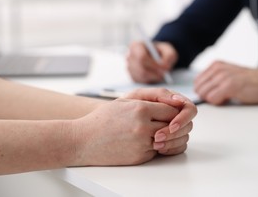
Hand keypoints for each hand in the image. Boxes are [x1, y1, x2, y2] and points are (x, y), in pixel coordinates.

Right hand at [72, 88, 196, 165]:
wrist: (84, 140)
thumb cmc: (102, 119)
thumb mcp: (124, 102)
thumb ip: (148, 100)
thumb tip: (170, 103)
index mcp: (140, 109)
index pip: (171, 110)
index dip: (173, 111)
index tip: (171, 112)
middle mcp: (143, 127)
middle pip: (172, 125)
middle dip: (173, 124)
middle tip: (169, 123)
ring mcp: (141, 143)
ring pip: (166, 139)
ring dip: (165, 136)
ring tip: (158, 131)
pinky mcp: (139, 157)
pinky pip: (156, 151)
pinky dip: (154, 147)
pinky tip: (144, 141)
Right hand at [126, 41, 177, 82]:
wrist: (157, 58)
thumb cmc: (162, 52)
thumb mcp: (169, 51)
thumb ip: (169, 56)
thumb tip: (165, 67)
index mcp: (136, 46)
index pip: (141, 57)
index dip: (153, 64)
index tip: (165, 68)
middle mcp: (130, 56)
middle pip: (140, 69)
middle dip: (154, 73)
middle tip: (165, 75)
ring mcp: (129, 67)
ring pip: (141, 77)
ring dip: (153, 77)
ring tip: (162, 74)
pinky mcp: (132, 76)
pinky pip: (141, 82)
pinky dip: (150, 81)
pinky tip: (156, 76)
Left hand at [194, 61, 257, 104]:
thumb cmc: (247, 82)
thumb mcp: (227, 75)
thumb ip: (213, 80)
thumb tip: (199, 92)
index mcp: (216, 65)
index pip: (197, 82)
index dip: (203, 92)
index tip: (214, 94)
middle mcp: (218, 68)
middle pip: (199, 88)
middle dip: (206, 97)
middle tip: (220, 97)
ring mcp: (224, 76)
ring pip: (204, 94)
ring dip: (213, 100)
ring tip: (225, 97)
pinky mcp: (230, 85)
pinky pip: (212, 99)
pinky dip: (218, 102)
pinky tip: (228, 99)